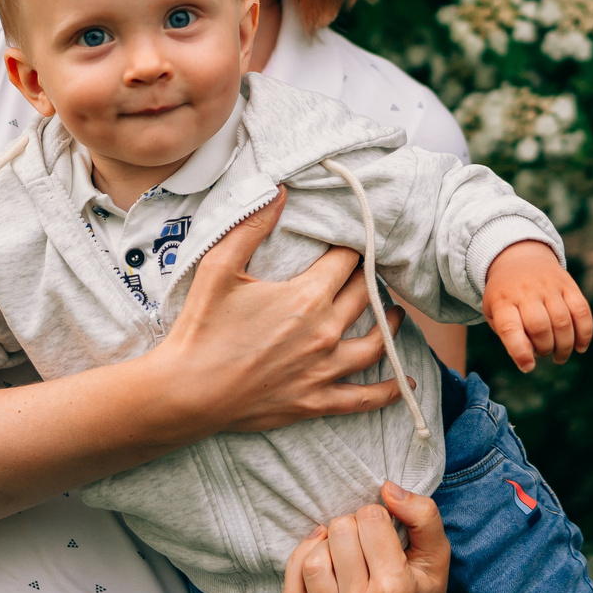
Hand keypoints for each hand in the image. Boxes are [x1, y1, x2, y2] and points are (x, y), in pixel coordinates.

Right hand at [151, 189, 416, 434]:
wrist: (187, 392)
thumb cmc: (201, 329)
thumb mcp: (218, 268)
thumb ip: (251, 227)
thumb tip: (279, 191)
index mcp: (306, 297)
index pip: (346, 261)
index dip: (351, 247)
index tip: (353, 239)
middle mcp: (324, 332)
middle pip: (362, 296)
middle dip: (368, 280)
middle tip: (370, 271)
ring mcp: (323, 370)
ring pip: (374, 343)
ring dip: (388, 325)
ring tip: (394, 314)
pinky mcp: (315, 401)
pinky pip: (363, 398)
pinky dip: (388, 391)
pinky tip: (405, 383)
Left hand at [281, 481, 453, 592]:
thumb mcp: (438, 555)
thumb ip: (423, 515)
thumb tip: (386, 488)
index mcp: (396, 589)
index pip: (369, 519)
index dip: (378, 516)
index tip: (384, 529)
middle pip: (339, 534)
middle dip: (352, 526)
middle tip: (364, 539)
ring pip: (312, 562)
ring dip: (325, 545)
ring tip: (341, 550)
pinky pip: (291, 592)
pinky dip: (299, 566)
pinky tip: (317, 558)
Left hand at [481, 242, 592, 372]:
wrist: (519, 257)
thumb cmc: (506, 296)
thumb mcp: (495, 313)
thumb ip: (509, 337)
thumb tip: (530, 361)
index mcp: (502, 300)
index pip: (510, 329)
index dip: (520, 352)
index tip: (528, 367)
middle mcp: (525, 291)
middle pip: (540, 327)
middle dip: (545, 349)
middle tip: (544, 353)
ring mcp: (548, 286)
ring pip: (563, 322)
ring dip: (564, 346)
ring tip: (560, 355)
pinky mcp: (568, 284)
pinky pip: (581, 311)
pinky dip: (584, 333)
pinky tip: (580, 347)